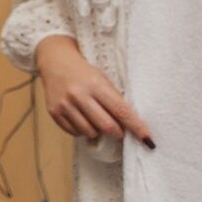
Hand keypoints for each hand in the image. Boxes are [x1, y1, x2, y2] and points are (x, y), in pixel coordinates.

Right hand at [35, 34, 152, 147]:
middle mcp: (79, 94)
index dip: (137, 127)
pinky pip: (74, 133)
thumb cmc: (84, 72)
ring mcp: (64, 104)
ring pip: (90, 132)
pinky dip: (82, 130)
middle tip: (118, 129)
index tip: (148, 141)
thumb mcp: (102, 79)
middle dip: (117, 132)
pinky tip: (81, 118)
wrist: (54, 61)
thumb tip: (128, 127)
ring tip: (95, 119)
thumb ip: (114, 100)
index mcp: (95, 84)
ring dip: (98, 131)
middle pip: (107, 126)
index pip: (121, 111)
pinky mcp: (53, 111)